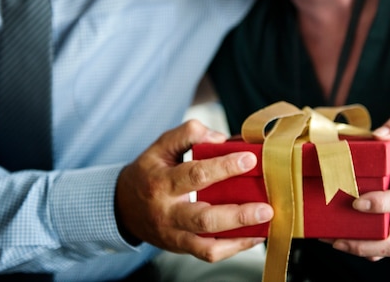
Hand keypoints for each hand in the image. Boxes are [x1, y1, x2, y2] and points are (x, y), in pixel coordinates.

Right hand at [115, 120, 273, 261]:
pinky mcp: (182, 247)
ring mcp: (175, 234)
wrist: (123, 207)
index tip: (249, 159)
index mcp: (161, 182)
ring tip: (265, 222)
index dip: (224, 166)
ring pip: (208, 242)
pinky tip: (254, 235)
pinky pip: (209, 253)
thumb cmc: (148, 173)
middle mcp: (168, 212)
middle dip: (238, 214)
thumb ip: (188, 134)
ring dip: (240, 235)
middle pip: (203, 218)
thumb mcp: (160, 146)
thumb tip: (220, 139)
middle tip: (265, 206)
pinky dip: (235, 247)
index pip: (195, 174)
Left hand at [325, 117, 389, 260]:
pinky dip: (361, 250)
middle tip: (338, 237)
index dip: (379, 204)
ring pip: (385, 251)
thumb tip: (377, 133)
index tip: (356, 201)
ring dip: (357, 250)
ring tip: (330, 241)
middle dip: (366, 243)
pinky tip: (337, 242)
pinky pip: (381, 251)